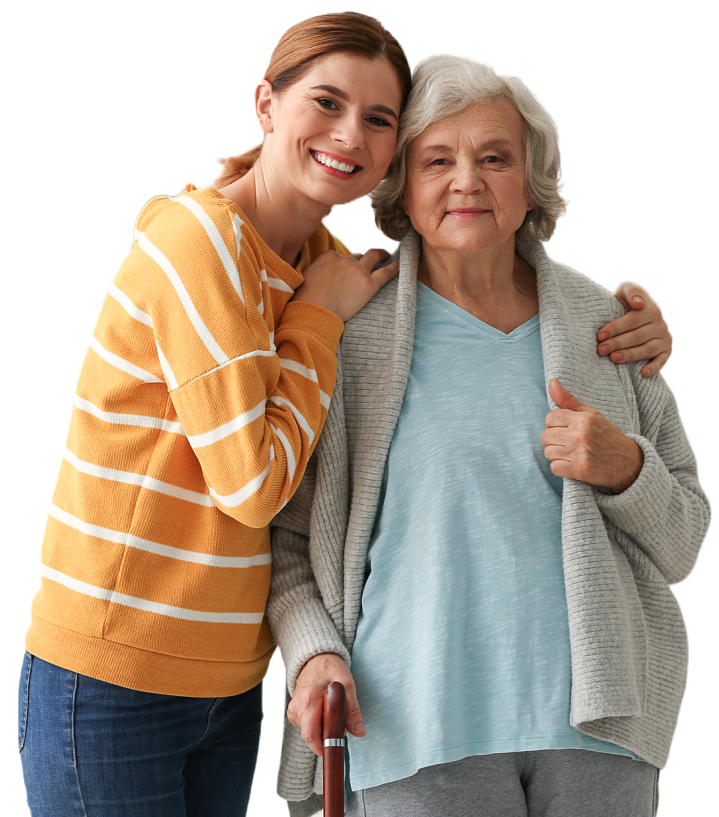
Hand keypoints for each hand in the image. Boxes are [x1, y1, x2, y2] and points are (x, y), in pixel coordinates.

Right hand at [287, 652, 364, 756]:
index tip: (336, 749)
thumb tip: (359, 731)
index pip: (311, 734)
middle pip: (310, 736)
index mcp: (308, 699)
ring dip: (323, 729)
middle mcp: (297, 706)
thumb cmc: (330, 668)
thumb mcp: (347, 684)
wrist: (315, 659)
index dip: (323, 745)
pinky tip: (322, 711)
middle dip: (326, 736)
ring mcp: (293, 710)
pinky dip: (317, 724)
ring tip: (331, 712)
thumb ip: (353, 710)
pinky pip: (306, 727)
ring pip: (309, 732)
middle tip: (339, 724)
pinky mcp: (293, 713)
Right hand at [292, 247, 398, 321]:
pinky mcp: (368, 284)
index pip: (341, 257)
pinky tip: (400, 265)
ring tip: (386, 258)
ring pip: (373, 256)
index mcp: (328, 257)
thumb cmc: (306, 300)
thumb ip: (318, 271)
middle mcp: (344, 260)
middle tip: (372, 259)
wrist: (314, 312)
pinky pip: (386, 272)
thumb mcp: (307, 277)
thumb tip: (321, 275)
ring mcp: (357, 270)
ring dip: (380, 256)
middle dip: (364, 258)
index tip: (348, 269)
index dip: (346, 264)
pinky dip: (395, 267)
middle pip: (358, 256)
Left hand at [542, 379, 643, 493]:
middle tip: (570, 444)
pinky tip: (573, 465)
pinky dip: (560, 469)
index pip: (550, 418)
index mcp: (584, 418)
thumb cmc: (608, 437)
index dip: (556, 425)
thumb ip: (569, 400)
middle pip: (546, 436)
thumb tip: (552, 381)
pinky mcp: (580, 470)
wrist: (630, 464)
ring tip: (572, 454)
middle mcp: (581, 434)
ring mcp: (580, 453)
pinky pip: (554, 468)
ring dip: (557, 455)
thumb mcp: (592, 415)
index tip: (567, 430)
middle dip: (555, 441)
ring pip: (548, 452)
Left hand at [599, 281, 671, 376]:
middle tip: (601, 349)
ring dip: (630, 355)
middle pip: (638, 336)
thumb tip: (638, 303)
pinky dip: (654, 367)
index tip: (599, 336)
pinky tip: (643, 373)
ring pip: (648, 349)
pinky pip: (662, 361)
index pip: (633, 320)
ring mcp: (664, 338)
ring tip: (613, 358)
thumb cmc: (622, 306)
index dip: (616, 328)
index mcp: (651, 309)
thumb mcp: (624, 293)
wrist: (627, 318)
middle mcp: (661, 324)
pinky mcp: (666, 351)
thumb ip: (630, 291)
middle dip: (617, 343)